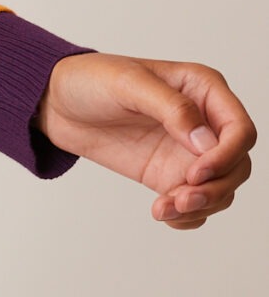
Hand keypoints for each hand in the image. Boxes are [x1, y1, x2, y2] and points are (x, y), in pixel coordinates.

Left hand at [34, 55, 254, 230]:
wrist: (56, 102)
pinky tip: (164, 214)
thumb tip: (205, 142)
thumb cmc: (92, 80)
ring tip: (163, 209)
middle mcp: (204, 123)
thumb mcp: (130, 84)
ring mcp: (187, 152)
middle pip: (236, 166)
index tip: (195, 173)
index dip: (227, 156)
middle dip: (215, 189)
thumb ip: (172, 108)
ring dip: (200, 207)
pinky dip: (187, 216)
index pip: (240, 130)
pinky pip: (194, 203)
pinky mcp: (167, 174)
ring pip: (219, 189)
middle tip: (180, 199)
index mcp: (205, 90)